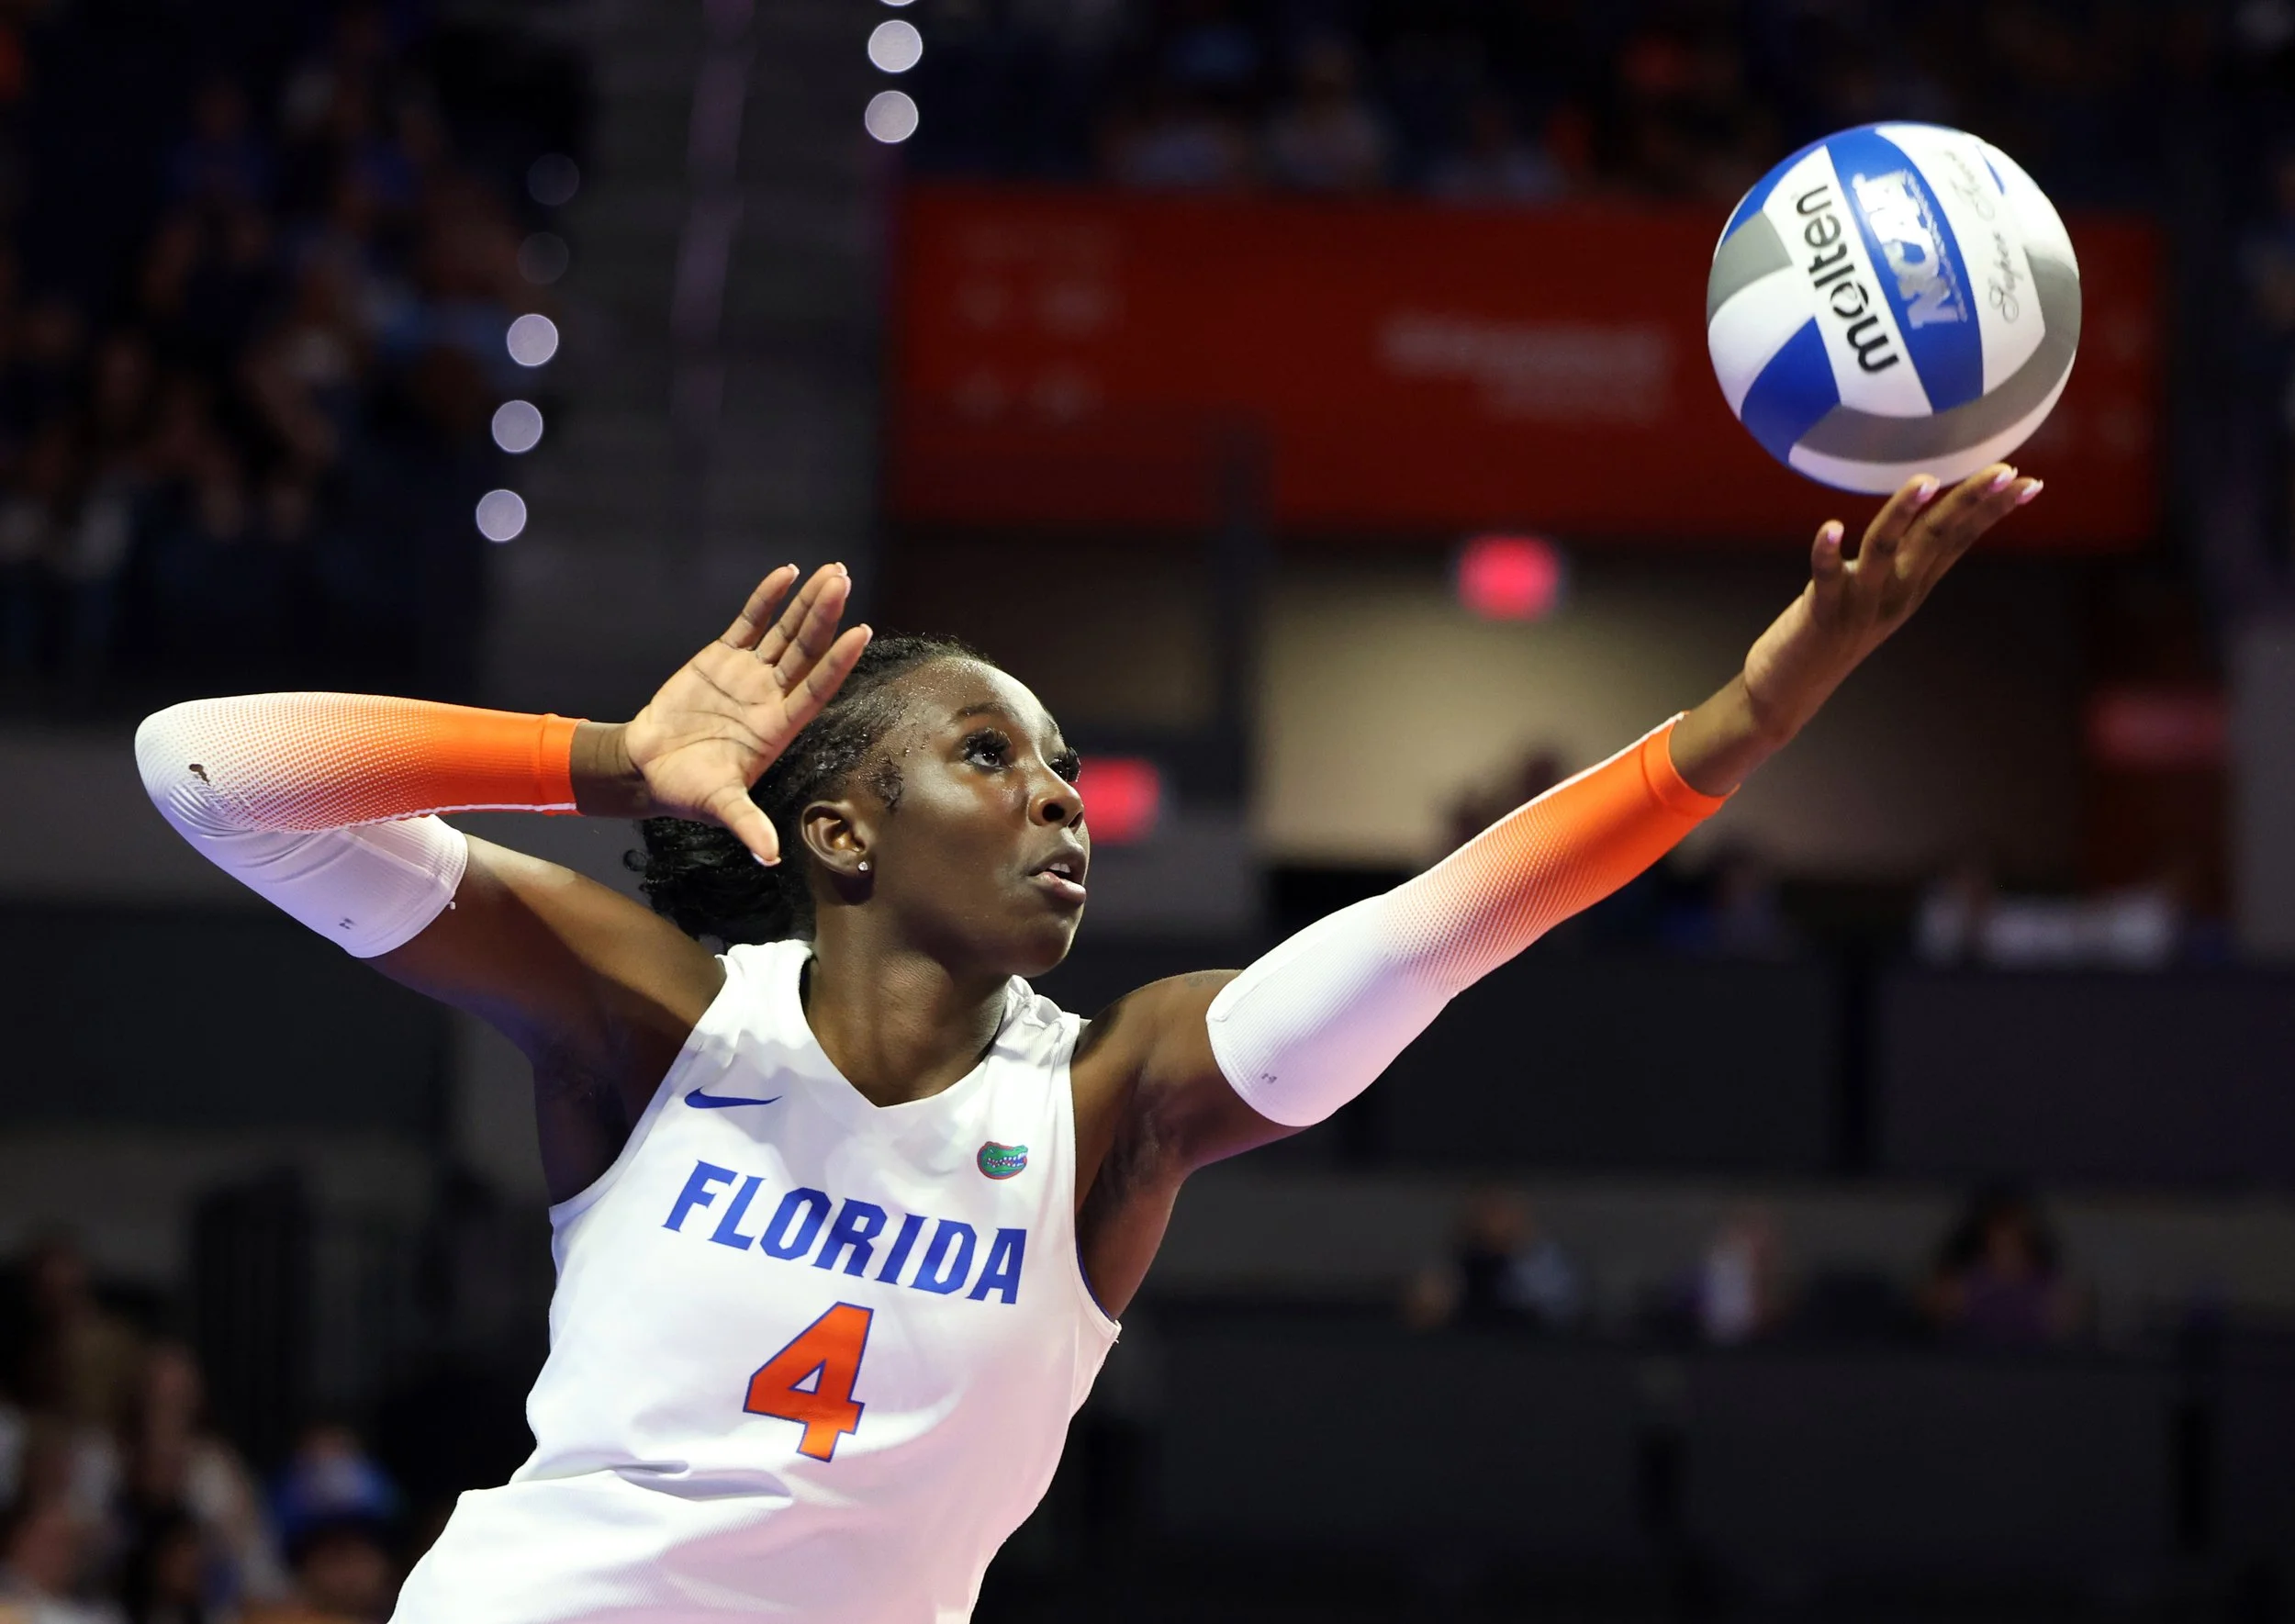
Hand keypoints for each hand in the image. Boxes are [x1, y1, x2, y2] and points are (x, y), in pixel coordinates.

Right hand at [613, 564, 872, 862]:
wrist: (648, 768)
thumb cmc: (687, 791)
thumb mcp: (719, 807)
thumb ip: (747, 825)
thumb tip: (768, 857)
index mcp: (778, 727)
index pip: (817, 688)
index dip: (837, 662)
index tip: (860, 632)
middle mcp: (771, 696)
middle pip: (806, 650)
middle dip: (824, 616)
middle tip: (844, 581)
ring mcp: (749, 674)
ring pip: (785, 631)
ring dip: (806, 603)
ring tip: (831, 572)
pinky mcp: (722, 659)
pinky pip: (749, 622)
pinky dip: (766, 599)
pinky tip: (787, 573)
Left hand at [1672, 462, 2041, 794]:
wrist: (1792, 690)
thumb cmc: (1832, 631)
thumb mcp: (1879, 593)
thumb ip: (1901, 559)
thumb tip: (1924, 516)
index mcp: (1913, 586)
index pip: (1960, 540)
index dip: (1991, 511)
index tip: (2027, 481)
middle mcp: (1895, 595)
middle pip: (1937, 539)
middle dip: (1970, 502)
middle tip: (2004, 470)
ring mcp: (1860, 605)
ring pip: (1885, 550)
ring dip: (1902, 514)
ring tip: (1923, 481)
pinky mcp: (1822, 614)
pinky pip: (1826, 578)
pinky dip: (1826, 552)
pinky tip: (1830, 526)